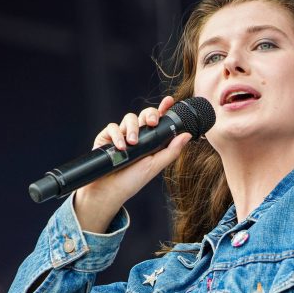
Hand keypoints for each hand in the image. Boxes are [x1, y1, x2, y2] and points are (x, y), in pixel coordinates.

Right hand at [74, 96, 191, 232]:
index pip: (158, 121)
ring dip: (133, 128)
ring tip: (132, 143)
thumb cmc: (132, 181)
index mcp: (150, 141)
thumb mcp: (155, 166)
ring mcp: (121, 135)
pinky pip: (113, 127)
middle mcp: (136, 135)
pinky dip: (117, 135)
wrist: (109, 191)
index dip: (163, 109)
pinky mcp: (106, 137)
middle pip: (144, 115)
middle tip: (152, 122)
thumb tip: (187, 135)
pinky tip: (120, 147)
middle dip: (150, 115)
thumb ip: (171, 151)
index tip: (169, 101)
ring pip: (129, 118)